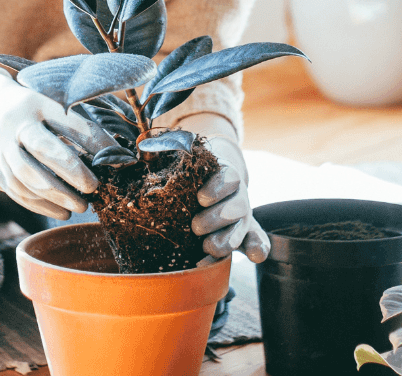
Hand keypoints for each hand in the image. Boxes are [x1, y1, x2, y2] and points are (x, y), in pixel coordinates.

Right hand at [0, 63, 119, 219]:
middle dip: (71, 173)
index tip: (114, 160)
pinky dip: (41, 206)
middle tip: (94, 189)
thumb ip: (82, 128)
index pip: (67, 123)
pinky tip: (61, 211)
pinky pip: (16, 193)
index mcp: (35, 105)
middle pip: (41, 151)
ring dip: (56, 197)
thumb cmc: (34, 108)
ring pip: (25, 178)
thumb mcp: (56, 106)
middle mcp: (14, 126)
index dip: (93, 142)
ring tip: (80, 206)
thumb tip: (117, 155)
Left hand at [178, 114, 269, 262]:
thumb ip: (168, 150)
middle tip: (196, 227)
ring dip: (228, 240)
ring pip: (244, 227)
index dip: (217, 188)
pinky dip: (257, 248)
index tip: (200, 198)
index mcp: (224, 174)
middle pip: (237, 205)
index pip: (228, 177)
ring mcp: (242, 215)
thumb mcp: (183, 158)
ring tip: (208, 248)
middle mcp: (237, 195)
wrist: (211, 180)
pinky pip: (255, 240)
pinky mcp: (243, 233)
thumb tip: (144, 144)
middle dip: (218, 218)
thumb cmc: (192, 172)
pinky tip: (253, 258)